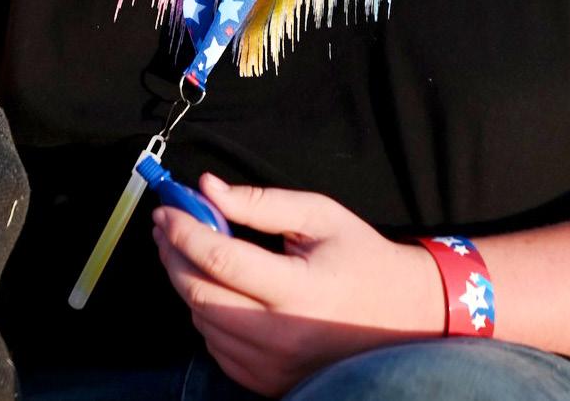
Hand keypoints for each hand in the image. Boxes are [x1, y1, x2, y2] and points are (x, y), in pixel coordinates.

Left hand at [153, 175, 440, 396]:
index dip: (184, 230)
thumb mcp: (318, 214)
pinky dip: (206, 315)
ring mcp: (275, 366)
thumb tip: (208, 188)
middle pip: (201, 295)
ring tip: (186, 250)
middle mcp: (282, 335)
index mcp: (297, 289)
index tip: (166, 208)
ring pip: (203, 322)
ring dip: (185, 283)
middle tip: (166, 226)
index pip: (220, 260)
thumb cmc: (361, 257)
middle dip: (173, 255)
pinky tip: (214, 287)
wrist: (403, 315)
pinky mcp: (271, 382)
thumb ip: (260, 202)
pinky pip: (218, 348)